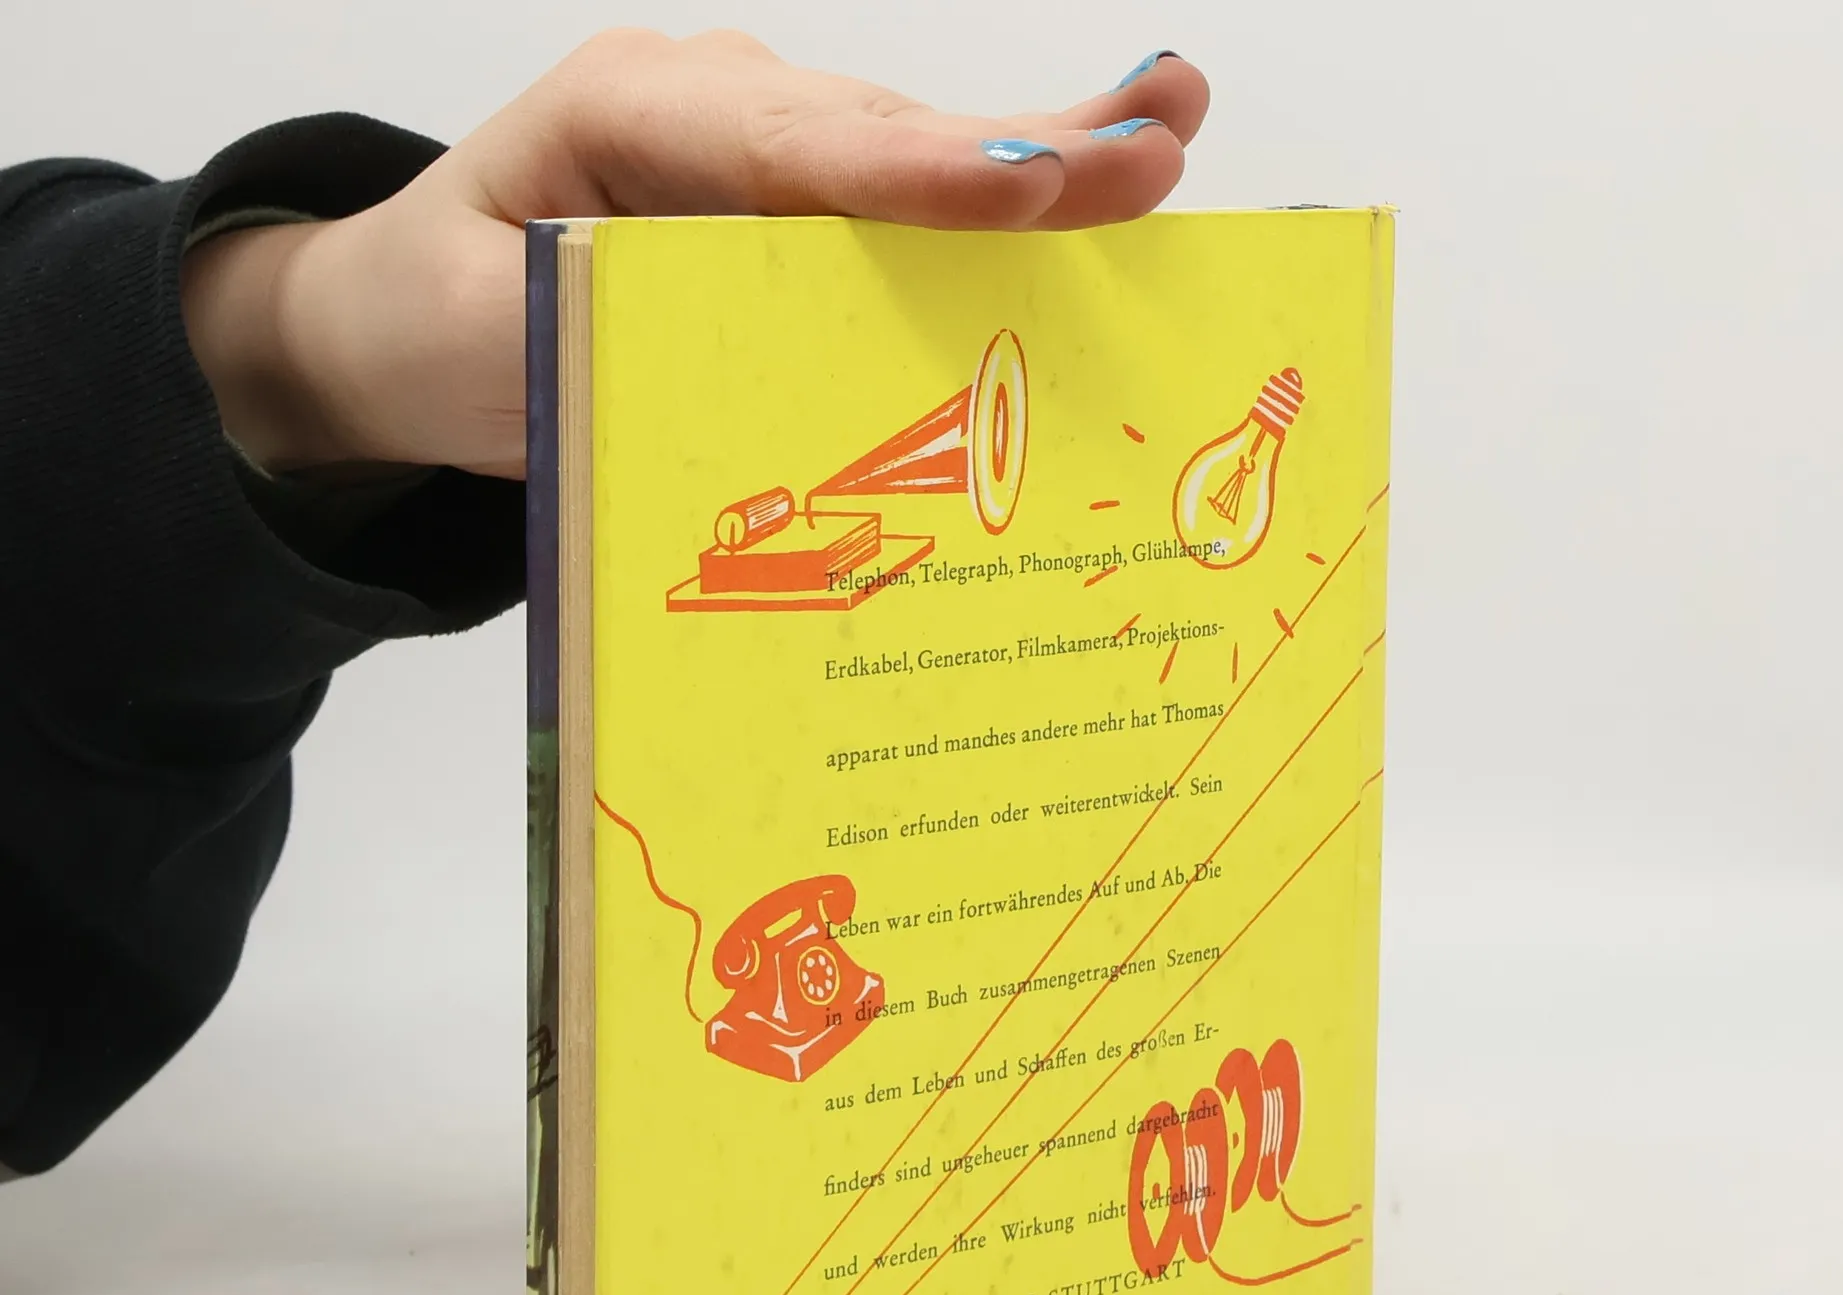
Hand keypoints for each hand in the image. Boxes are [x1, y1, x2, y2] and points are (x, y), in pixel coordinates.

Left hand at [180, 36, 1207, 477]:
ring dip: (1043, 161)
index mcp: (625, 115)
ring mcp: (762, 150)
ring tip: (1166, 138)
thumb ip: (597, 338)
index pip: (784, 146)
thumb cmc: (436, 326)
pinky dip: (1004, 209)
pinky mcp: (792, 206)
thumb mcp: (483, 345)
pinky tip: (1107, 177)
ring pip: (911, 160)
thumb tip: (738, 359)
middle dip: (1021, 150)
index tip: (1021, 184)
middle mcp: (712, 110)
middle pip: (881, 135)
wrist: (400, 322)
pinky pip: (906, 207)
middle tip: (1157, 142)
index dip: (912, 171)